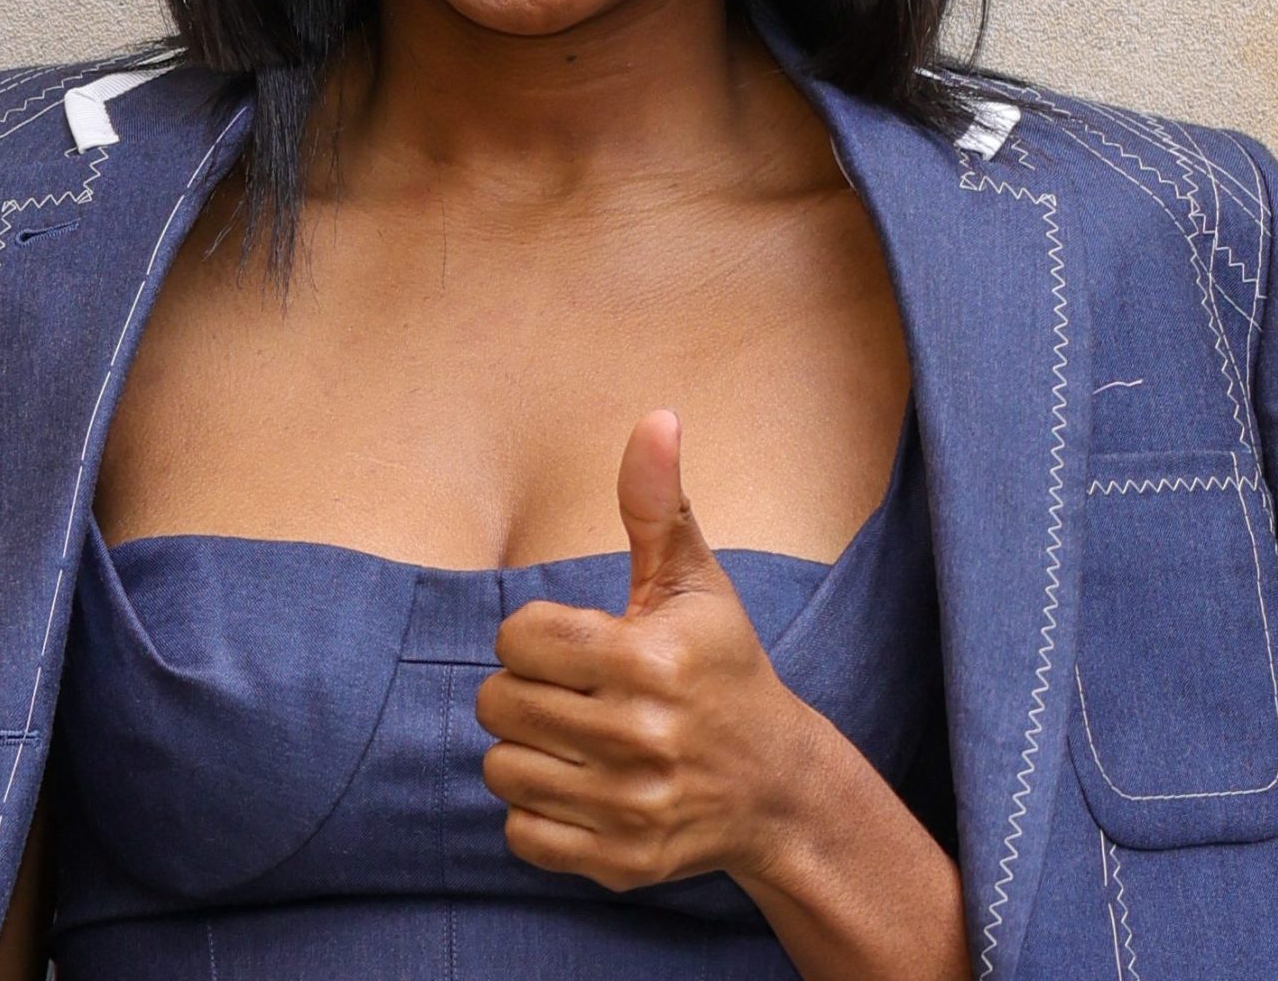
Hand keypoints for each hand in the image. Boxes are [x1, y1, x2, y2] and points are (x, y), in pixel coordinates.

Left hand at [475, 409, 829, 892]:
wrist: (777, 784)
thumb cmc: (721, 667)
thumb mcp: (696, 582)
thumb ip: (658, 504)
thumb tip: (656, 417)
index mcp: (648, 659)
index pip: (518, 638)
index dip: (536, 635)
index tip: (577, 643)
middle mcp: (640, 737)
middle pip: (500, 703)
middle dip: (524, 690)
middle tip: (570, 691)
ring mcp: (632, 805)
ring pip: (502, 768)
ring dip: (524, 750)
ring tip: (572, 738)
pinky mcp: (622, 860)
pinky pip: (521, 833)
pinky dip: (536, 811)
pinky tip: (579, 786)